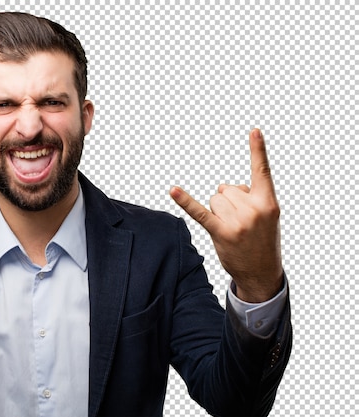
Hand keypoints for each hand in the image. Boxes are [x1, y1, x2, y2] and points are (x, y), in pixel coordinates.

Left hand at [170, 129, 282, 302]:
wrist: (263, 273)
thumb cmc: (262, 240)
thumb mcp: (266, 216)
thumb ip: (249, 196)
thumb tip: (223, 189)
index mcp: (268, 202)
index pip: (262, 171)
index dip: (257, 149)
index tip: (253, 129)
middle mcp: (254, 209)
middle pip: (225, 189)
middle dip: (228, 203)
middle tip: (241, 223)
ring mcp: (238, 222)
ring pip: (214, 199)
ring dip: (218, 212)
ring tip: (232, 229)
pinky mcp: (221, 232)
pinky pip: (199, 212)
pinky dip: (184, 201)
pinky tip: (173, 190)